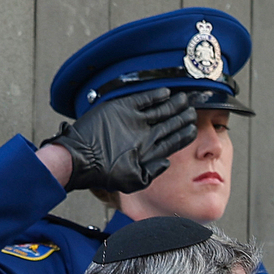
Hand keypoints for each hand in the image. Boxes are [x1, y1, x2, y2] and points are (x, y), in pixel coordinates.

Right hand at [48, 87, 199, 195]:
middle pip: (169, 123)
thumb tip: (167, 162)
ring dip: (173, 104)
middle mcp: (142, 135)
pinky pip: (142, 100)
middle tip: (194, 110)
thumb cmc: (102, 173)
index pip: (172, 140)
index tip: (194, 128)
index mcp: (147, 151)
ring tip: (185, 99)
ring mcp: (133, 121)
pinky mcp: (122, 109)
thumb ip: (151, 172)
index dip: (184, 134)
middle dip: (182, 117)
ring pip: (159, 110)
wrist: (79, 158)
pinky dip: (154, 96)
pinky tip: (165, 93)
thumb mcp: (131, 180)